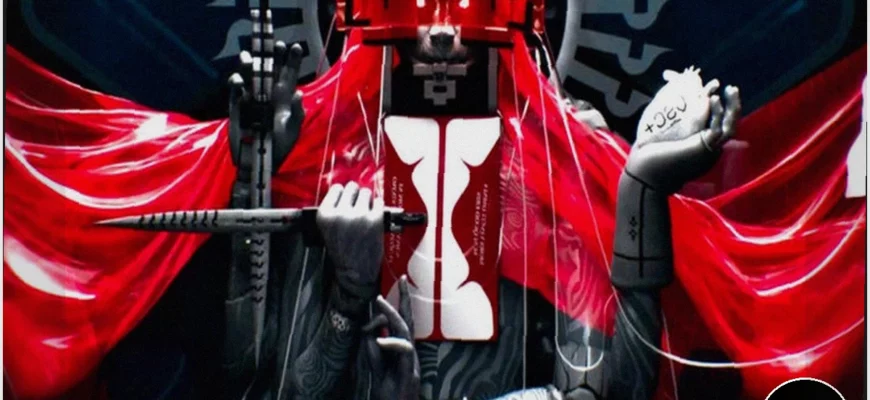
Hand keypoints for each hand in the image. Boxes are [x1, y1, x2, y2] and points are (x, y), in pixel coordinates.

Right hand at [228, 9, 304, 170]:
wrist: (259, 163)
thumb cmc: (279, 148)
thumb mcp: (291, 132)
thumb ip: (296, 114)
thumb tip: (298, 94)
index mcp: (284, 100)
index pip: (289, 76)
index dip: (292, 61)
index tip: (295, 46)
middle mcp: (268, 95)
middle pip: (270, 71)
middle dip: (272, 57)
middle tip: (275, 45)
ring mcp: (252, 100)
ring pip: (250, 77)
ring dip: (249, 66)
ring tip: (248, 58)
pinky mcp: (237, 107)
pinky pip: (235, 91)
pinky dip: (236, 84)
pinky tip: (239, 81)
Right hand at [317, 182, 383, 305]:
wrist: (355, 272)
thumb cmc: (342, 251)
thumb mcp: (328, 228)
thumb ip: (334, 209)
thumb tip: (347, 188)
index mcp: (325, 215)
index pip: (336, 188)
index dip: (343, 193)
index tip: (347, 199)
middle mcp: (340, 213)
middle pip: (352, 187)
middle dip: (356, 195)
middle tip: (357, 205)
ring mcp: (358, 215)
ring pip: (366, 192)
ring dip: (367, 200)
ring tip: (365, 212)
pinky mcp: (375, 219)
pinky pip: (379, 202)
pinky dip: (378, 207)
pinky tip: (374, 216)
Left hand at [363, 277, 419, 399]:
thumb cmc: (387, 389)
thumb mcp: (375, 363)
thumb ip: (373, 343)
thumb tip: (371, 323)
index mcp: (402, 348)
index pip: (402, 322)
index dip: (395, 305)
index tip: (381, 293)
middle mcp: (409, 350)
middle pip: (410, 319)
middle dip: (406, 298)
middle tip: (404, 278)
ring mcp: (411, 359)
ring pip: (406, 330)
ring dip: (392, 314)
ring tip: (379, 301)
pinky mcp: (410, 370)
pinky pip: (404, 349)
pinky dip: (391, 342)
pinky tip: (379, 340)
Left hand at [627, 69, 741, 193]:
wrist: (645, 176)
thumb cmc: (647, 159)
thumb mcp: (663, 138)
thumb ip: (670, 125)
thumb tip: (668, 104)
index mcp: (698, 151)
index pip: (716, 129)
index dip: (719, 112)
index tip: (715, 95)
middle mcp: (708, 152)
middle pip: (727, 127)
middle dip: (732, 108)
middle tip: (731, 90)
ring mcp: (709, 151)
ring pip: (730, 128)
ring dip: (733, 108)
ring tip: (731, 90)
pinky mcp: (707, 148)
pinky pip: (722, 129)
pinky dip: (721, 113)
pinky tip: (715, 99)